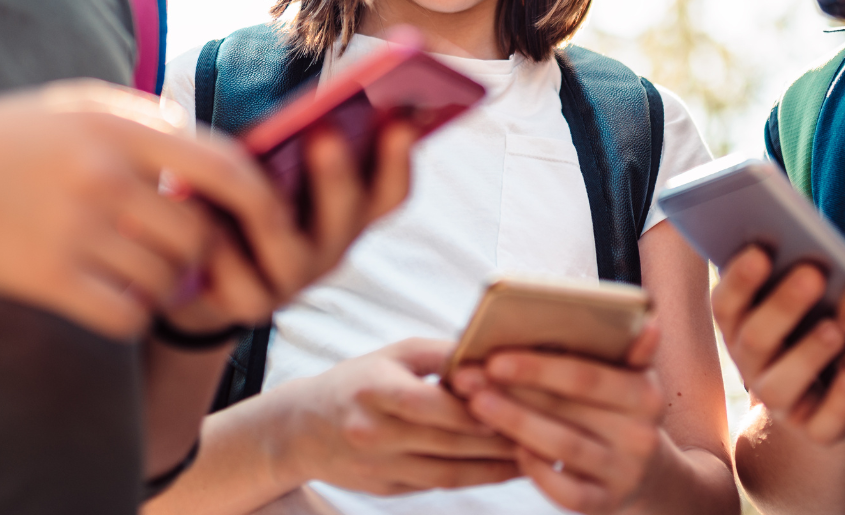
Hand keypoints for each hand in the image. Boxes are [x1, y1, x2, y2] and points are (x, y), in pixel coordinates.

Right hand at [0, 81, 413, 339]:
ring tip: (137, 270)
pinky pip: (125, 314)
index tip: (274, 218)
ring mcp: (74, 229)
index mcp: (116, 127)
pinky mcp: (47, 279)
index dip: (260, 198)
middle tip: (185, 255)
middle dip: (202, 254)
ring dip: (165, 285)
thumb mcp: (74, 106)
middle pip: (198, 235)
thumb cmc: (2, 140)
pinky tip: (111, 296)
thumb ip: (146, 121)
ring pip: (164, 278)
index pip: (222, 163)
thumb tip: (211, 145)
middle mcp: (101, 176)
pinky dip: (132, 313)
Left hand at [159, 116, 417, 334]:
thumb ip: (296, 144)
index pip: (391, 191)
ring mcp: (294, 281)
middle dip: (337, 174)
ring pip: (293, 251)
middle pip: (347, 216)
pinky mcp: (250, 305)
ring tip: (246, 177)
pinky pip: (235, 273)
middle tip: (325, 133)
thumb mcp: (272, 166)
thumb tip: (314, 111)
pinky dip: (217, 239)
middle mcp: (332, 249)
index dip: (400, 157)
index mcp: (349, 212)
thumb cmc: (240, 197)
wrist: (195, 271)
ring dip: (272, 212)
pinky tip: (191, 203)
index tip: (401, 117)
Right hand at [275, 339, 519, 494]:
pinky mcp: (387, 490)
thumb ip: (442, 354)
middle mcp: (374, 433)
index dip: (477, 407)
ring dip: (495, 467)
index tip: (519, 402)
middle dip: (499, 439)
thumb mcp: (393, 355)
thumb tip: (492, 357)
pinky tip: (503, 469)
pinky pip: (439, 486)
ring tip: (534, 456)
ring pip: (449, 472)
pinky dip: (474, 478)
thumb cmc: (356, 382)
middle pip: (448, 442)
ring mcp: (380, 467)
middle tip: (542, 431)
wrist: (301, 429)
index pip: (434, 404)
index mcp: (375, 391)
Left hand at [450, 327, 669, 513]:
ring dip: (515, 424)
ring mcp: (624, 472)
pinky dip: (537, 472)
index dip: (538, 367)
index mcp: (646, 393)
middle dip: (511, 392)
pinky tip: (512, 450)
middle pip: (567, 409)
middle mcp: (640, 434)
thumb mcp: (630, 376)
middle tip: (466, 379)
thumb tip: (645, 321)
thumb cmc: (619, 410)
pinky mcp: (606, 503)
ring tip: (476, 406)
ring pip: (563, 447)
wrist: (649, 473)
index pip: (586, 376)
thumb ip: (622, 347)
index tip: (493, 357)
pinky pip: (566, 492)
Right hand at [711, 248, 844, 445]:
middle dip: (781, 305)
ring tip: (836, 328)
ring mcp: (781, 403)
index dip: (739, 280)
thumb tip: (807, 240)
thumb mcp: (808, 298)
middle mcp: (752, 366)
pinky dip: (839, 401)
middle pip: (753, 340)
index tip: (761, 251)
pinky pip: (822, 424)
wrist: (842, 389)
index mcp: (741, 328)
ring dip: (805, 355)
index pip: (725, 305)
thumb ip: (800, 272)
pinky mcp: (815, 431)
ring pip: (777, 387)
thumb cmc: (824, 322)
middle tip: (812, 274)